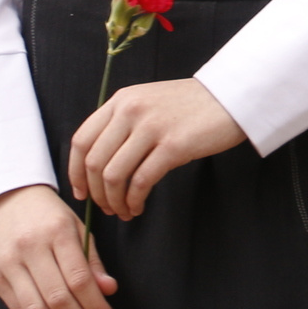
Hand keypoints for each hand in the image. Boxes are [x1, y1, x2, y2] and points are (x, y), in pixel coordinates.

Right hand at [0, 183, 117, 308]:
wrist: (7, 198)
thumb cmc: (48, 214)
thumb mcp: (77, 227)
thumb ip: (93, 261)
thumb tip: (109, 290)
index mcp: (57, 231)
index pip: (79, 279)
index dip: (97, 307)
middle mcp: (30, 248)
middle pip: (58, 299)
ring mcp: (9, 264)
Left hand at [68, 78, 245, 221]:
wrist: (232, 97)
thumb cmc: (191, 105)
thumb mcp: (148, 102)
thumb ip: (122, 123)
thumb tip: (98, 164)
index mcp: (121, 100)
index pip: (81, 140)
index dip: (75, 172)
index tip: (81, 192)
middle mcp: (131, 111)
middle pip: (94, 163)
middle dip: (96, 194)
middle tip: (106, 208)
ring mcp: (152, 127)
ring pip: (113, 175)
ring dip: (114, 201)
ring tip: (124, 211)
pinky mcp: (173, 145)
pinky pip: (141, 181)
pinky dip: (134, 200)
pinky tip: (139, 206)